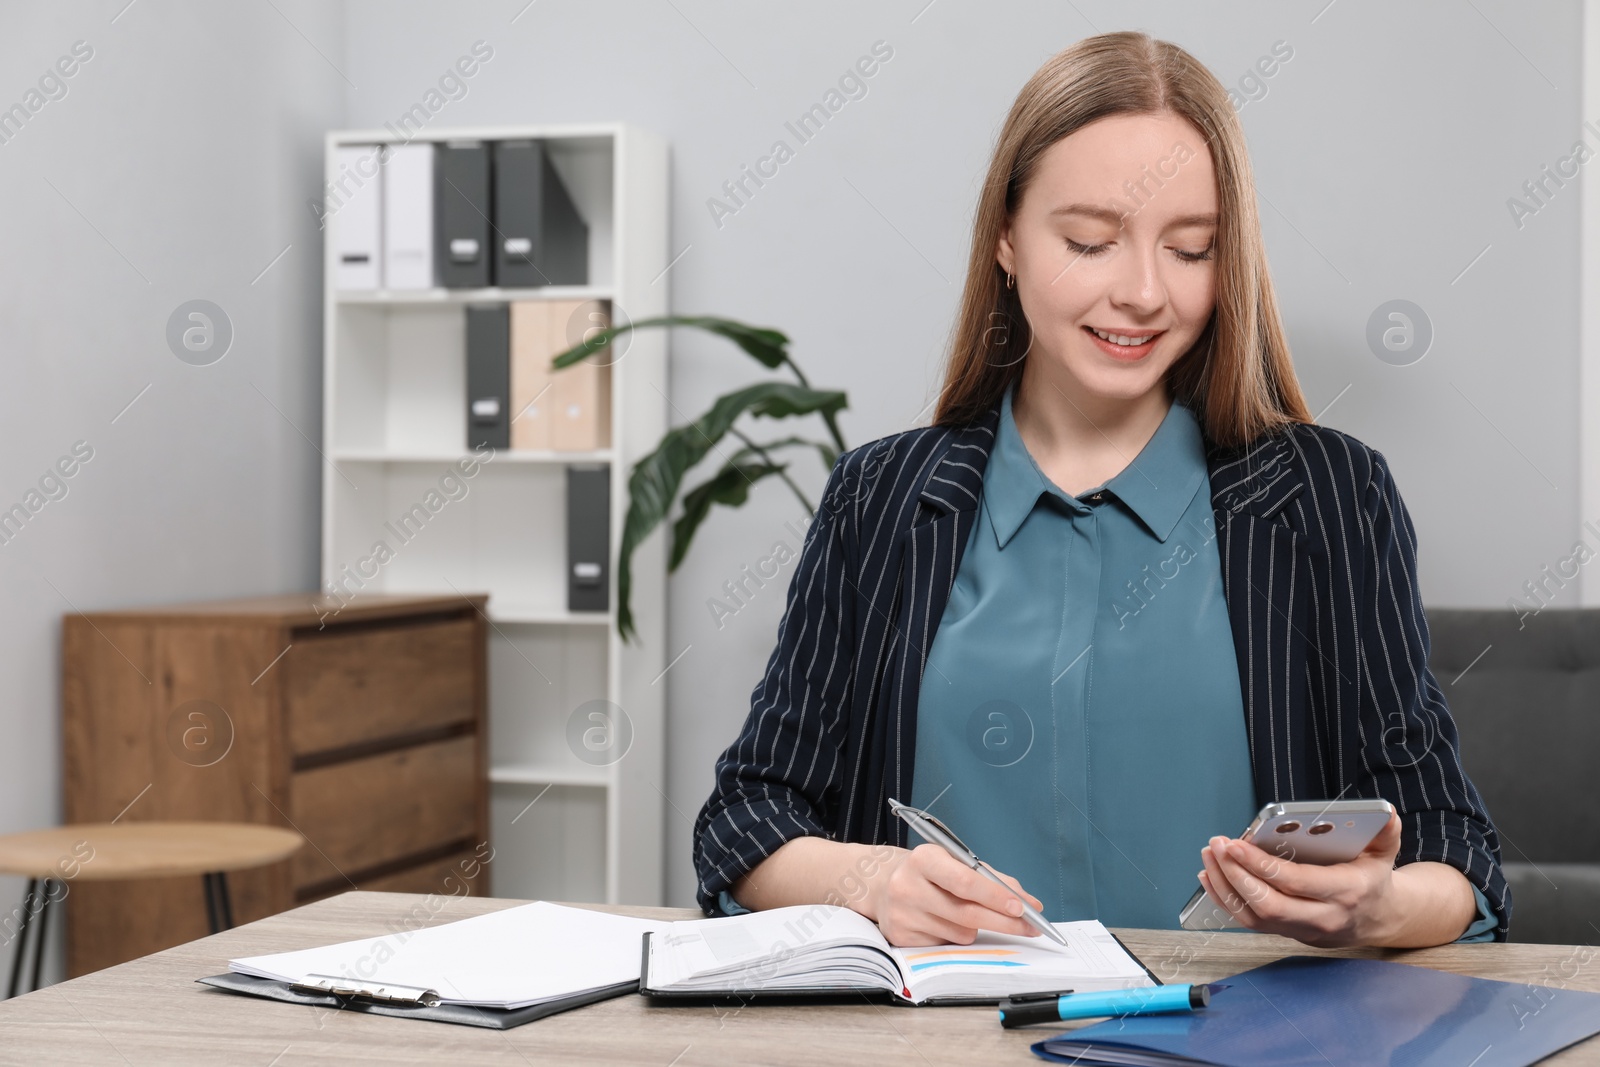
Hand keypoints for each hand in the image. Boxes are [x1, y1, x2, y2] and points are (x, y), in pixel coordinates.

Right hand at [865, 844, 1044, 946]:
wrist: (882, 884)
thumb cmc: (930, 872)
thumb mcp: (955, 862)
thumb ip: (992, 879)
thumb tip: (1029, 904)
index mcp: (924, 859)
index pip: (965, 881)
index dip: (995, 896)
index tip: (1021, 907)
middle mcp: (908, 886)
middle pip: (967, 913)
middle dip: (1004, 922)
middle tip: (1030, 927)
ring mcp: (902, 915)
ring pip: (960, 933)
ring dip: (976, 929)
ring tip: (965, 913)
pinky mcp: (901, 938)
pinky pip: (946, 945)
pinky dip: (955, 937)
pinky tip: (944, 922)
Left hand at [1197, 811, 1404, 947]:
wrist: (1379, 919)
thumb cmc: (1373, 879)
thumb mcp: (1384, 852)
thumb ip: (1385, 831)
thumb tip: (1385, 811)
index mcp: (1345, 893)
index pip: (1295, 882)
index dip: (1261, 865)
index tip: (1235, 844)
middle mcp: (1322, 917)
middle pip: (1268, 904)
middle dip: (1236, 875)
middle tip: (1217, 846)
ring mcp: (1302, 930)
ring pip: (1254, 917)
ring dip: (1225, 886)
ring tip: (1210, 855)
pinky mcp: (1287, 933)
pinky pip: (1250, 922)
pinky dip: (1226, 900)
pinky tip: (1211, 876)